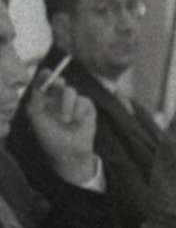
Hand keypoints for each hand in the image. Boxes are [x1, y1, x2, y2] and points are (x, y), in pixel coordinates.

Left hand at [26, 69, 98, 185]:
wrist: (69, 152)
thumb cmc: (50, 137)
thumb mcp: (37, 119)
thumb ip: (35, 101)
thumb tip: (39, 86)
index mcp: (45, 100)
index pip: (44, 83)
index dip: (45, 76)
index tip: (46, 74)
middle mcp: (58, 99)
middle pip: (58, 81)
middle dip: (57, 81)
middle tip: (58, 84)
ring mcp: (73, 102)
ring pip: (71, 92)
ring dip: (68, 105)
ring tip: (66, 120)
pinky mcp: (87, 107)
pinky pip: (84, 101)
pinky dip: (79, 111)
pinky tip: (77, 122)